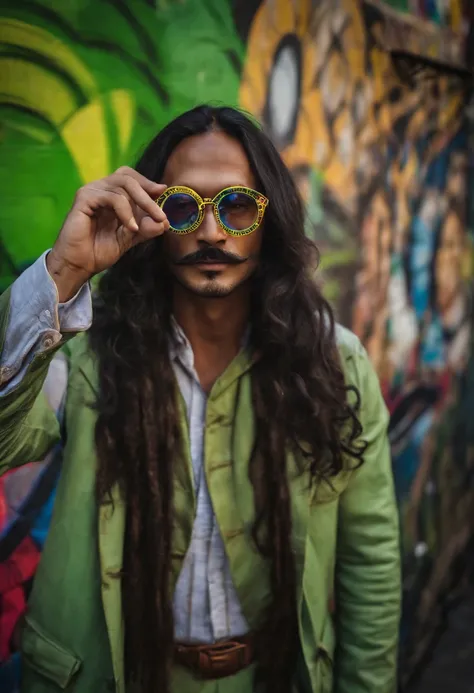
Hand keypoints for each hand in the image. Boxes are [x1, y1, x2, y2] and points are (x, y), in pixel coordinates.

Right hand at [46, 167, 167, 300]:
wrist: (79, 265)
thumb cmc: (98, 251)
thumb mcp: (129, 238)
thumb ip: (145, 229)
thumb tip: (164, 222)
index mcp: (110, 195)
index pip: (131, 178)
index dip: (148, 183)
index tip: (163, 192)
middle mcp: (100, 189)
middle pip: (128, 177)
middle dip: (149, 194)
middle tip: (162, 214)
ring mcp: (91, 192)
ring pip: (123, 184)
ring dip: (142, 204)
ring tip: (150, 223)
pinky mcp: (84, 198)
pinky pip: (112, 197)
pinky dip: (126, 212)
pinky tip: (131, 227)